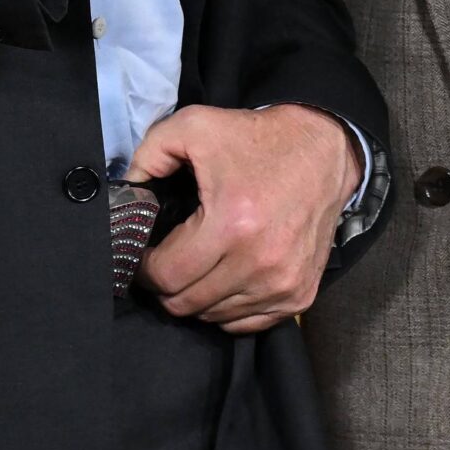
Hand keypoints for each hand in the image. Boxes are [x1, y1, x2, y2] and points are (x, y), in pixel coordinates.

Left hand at [128, 105, 359, 333]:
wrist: (323, 150)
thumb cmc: (256, 140)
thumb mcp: (195, 125)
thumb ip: (148, 154)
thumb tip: (127, 194)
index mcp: (231, 224)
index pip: (167, 276)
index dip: (144, 269)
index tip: (143, 255)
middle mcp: (260, 262)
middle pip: (186, 304)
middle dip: (166, 285)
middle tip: (165, 261)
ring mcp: (283, 284)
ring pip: (214, 317)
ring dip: (197, 296)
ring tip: (197, 266)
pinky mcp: (300, 294)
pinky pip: (247, 324)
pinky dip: (228, 308)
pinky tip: (225, 278)